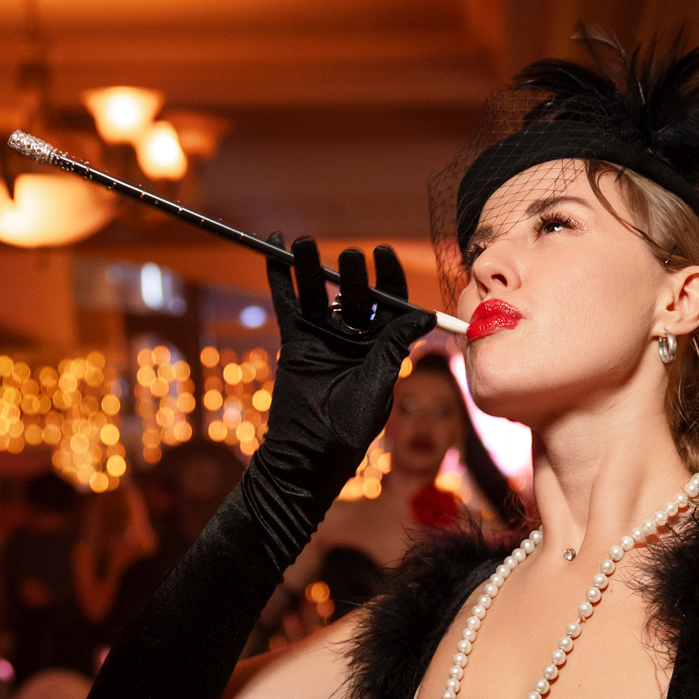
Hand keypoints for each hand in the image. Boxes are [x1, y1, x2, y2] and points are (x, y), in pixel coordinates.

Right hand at [242, 237, 435, 568]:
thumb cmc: (347, 432)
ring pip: (319, 293)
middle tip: (349, 257)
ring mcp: (324, 339)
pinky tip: (275, 249)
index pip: (390, 305)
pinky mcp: (295, 343)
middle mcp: (355, 339)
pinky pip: (287, 303)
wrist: (305, 457)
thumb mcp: (376, 387)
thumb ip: (393, 349)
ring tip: (303, 241)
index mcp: (382, 349)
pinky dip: (280, 277)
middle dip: (352, 273)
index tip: (383, 253)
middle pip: (355, 295)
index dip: (388, 277)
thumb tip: (424, 317)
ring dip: (311, 266)